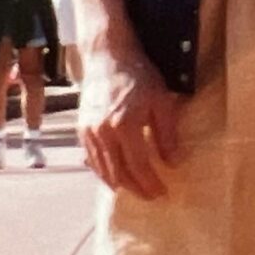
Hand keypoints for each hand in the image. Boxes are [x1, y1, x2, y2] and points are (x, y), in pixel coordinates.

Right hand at [76, 39, 181, 200]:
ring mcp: (89, 133)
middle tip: (151, 195)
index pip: (138, 166)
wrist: (108, 58)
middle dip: (136, 189)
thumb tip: (173, 162)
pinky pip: (92, 160)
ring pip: (103, 171)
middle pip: (119, 174)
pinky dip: (104, 172)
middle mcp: (103, 133)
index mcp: (125, 125)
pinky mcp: (81, 130)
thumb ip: (167, 133)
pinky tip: (116, 175)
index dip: (150, 183)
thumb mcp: (161, 100)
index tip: (162, 192)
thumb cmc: (138, 75)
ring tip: (136, 188)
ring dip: (120, 184)